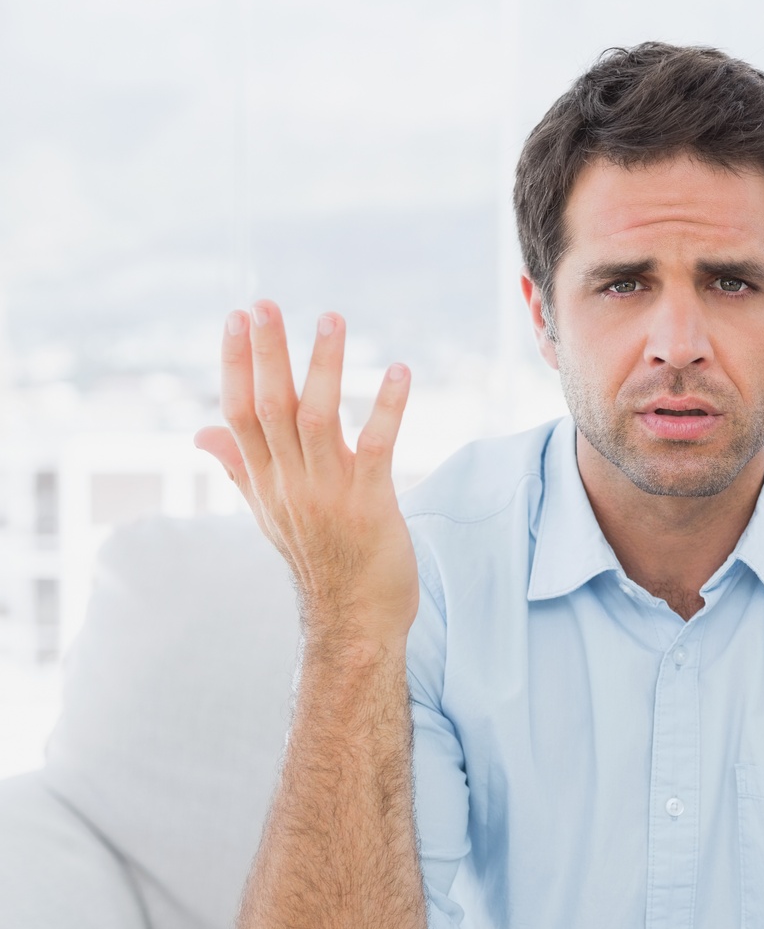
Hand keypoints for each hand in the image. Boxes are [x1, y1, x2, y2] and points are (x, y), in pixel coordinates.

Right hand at [194, 301, 417, 647]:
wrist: (356, 624)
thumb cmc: (321, 563)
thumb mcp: (271, 515)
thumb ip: (240, 468)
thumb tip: (199, 434)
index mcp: (265, 482)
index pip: (238, 413)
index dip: (235, 364)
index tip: (235, 318)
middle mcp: (289, 485)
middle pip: (270, 408)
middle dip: (266, 353)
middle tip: (263, 304)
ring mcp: (328, 495)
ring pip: (317, 419)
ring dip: (323, 367)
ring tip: (331, 319)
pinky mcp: (370, 506)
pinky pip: (377, 448)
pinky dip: (386, 408)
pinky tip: (399, 371)